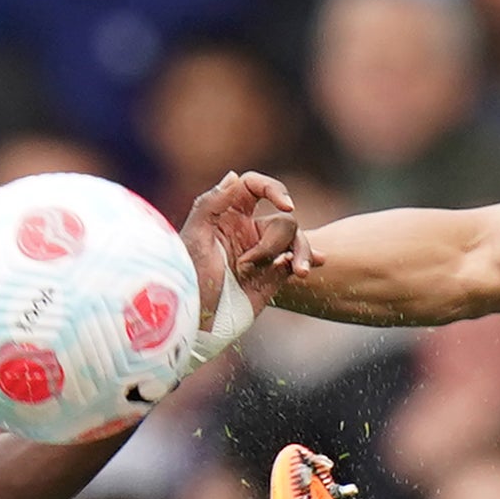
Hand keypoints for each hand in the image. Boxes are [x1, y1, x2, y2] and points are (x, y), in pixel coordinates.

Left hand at [178, 169, 304, 331]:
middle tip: (244, 267)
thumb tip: (235, 176)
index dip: (274, 189)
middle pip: (283, 220)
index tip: (286, 205)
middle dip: (271, 244)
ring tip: (302, 273)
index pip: (255, 187)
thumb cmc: (188, 279)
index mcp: (227, 214)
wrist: (195, 322)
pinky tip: (311, 267)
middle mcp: (247, 230)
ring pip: (295, 241)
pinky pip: (296, 262)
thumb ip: (212, 204)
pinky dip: (306, 262)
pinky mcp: (272, 276)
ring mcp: (262, 253)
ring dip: (301, 253)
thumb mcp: (195, 238)